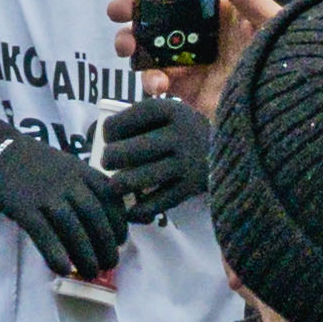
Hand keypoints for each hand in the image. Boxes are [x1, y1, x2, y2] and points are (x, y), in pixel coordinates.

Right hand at [0, 124, 129, 275]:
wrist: (2, 152)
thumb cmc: (41, 168)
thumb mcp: (70, 169)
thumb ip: (88, 190)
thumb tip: (106, 229)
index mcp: (83, 171)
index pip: (110, 198)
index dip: (119, 223)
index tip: (120, 242)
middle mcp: (68, 181)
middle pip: (94, 215)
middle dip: (106, 244)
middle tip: (110, 264)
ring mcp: (45, 194)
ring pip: (71, 226)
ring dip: (85, 254)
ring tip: (91, 273)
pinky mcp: (24, 207)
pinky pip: (43, 233)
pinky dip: (56, 253)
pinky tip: (65, 270)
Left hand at [94, 93, 209, 219]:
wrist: (229, 151)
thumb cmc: (184, 130)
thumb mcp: (168, 112)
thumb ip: (135, 118)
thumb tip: (92, 130)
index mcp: (171, 110)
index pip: (128, 119)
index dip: (110, 130)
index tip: (109, 137)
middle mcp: (179, 135)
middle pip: (129, 151)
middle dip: (109, 159)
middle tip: (108, 162)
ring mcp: (186, 163)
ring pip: (138, 179)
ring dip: (119, 185)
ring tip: (115, 185)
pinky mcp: (190, 188)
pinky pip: (155, 204)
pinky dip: (138, 210)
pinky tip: (130, 209)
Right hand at [104, 0, 282, 112]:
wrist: (282, 111)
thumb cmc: (282, 57)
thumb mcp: (267, 22)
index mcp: (218, 9)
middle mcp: (199, 32)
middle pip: (155, 14)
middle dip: (131, 8)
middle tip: (119, 10)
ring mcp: (189, 60)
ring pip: (147, 45)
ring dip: (129, 42)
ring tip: (127, 46)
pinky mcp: (185, 89)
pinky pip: (157, 80)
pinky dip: (150, 80)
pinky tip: (159, 83)